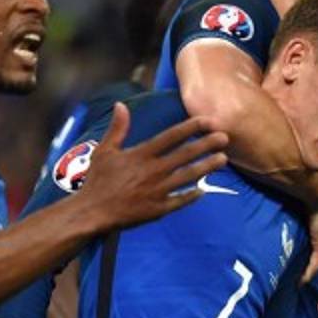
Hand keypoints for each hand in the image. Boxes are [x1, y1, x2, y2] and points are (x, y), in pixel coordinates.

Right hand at [80, 103, 228, 230]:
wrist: (92, 212)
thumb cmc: (97, 181)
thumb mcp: (104, 151)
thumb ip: (117, 128)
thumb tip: (120, 105)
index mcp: (141, 155)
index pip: (171, 136)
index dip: (191, 127)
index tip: (208, 121)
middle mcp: (153, 171)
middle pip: (186, 154)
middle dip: (207, 144)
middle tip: (225, 137)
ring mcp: (157, 191)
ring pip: (188, 176)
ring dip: (207, 167)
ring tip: (223, 160)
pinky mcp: (158, 209)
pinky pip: (180, 201)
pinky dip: (192, 195)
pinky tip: (204, 190)